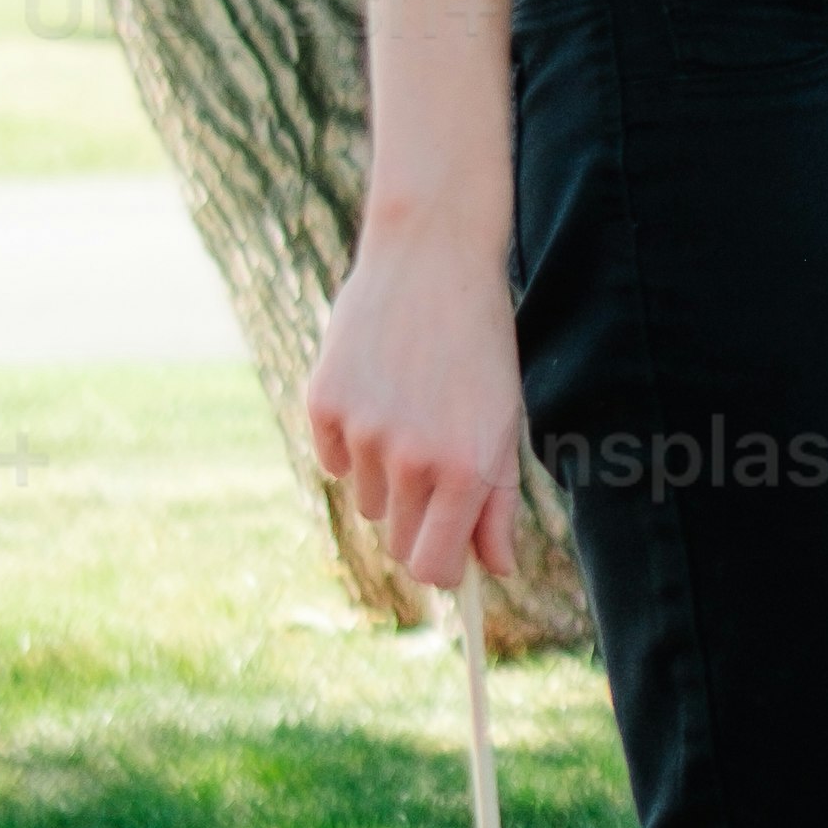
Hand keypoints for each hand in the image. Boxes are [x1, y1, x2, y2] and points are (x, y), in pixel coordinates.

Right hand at [304, 208, 523, 591]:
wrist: (433, 257)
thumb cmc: (480, 344)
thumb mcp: (503, 421)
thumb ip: (499, 503)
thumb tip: (496, 570)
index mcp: (466, 469)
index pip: (433, 567)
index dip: (441, 568)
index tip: (447, 555)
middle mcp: (411, 458)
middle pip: (397, 540)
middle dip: (417, 520)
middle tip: (436, 466)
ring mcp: (363, 431)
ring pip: (366, 499)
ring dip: (386, 475)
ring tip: (411, 412)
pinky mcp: (323, 404)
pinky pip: (333, 460)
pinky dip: (350, 442)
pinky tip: (376, 391)